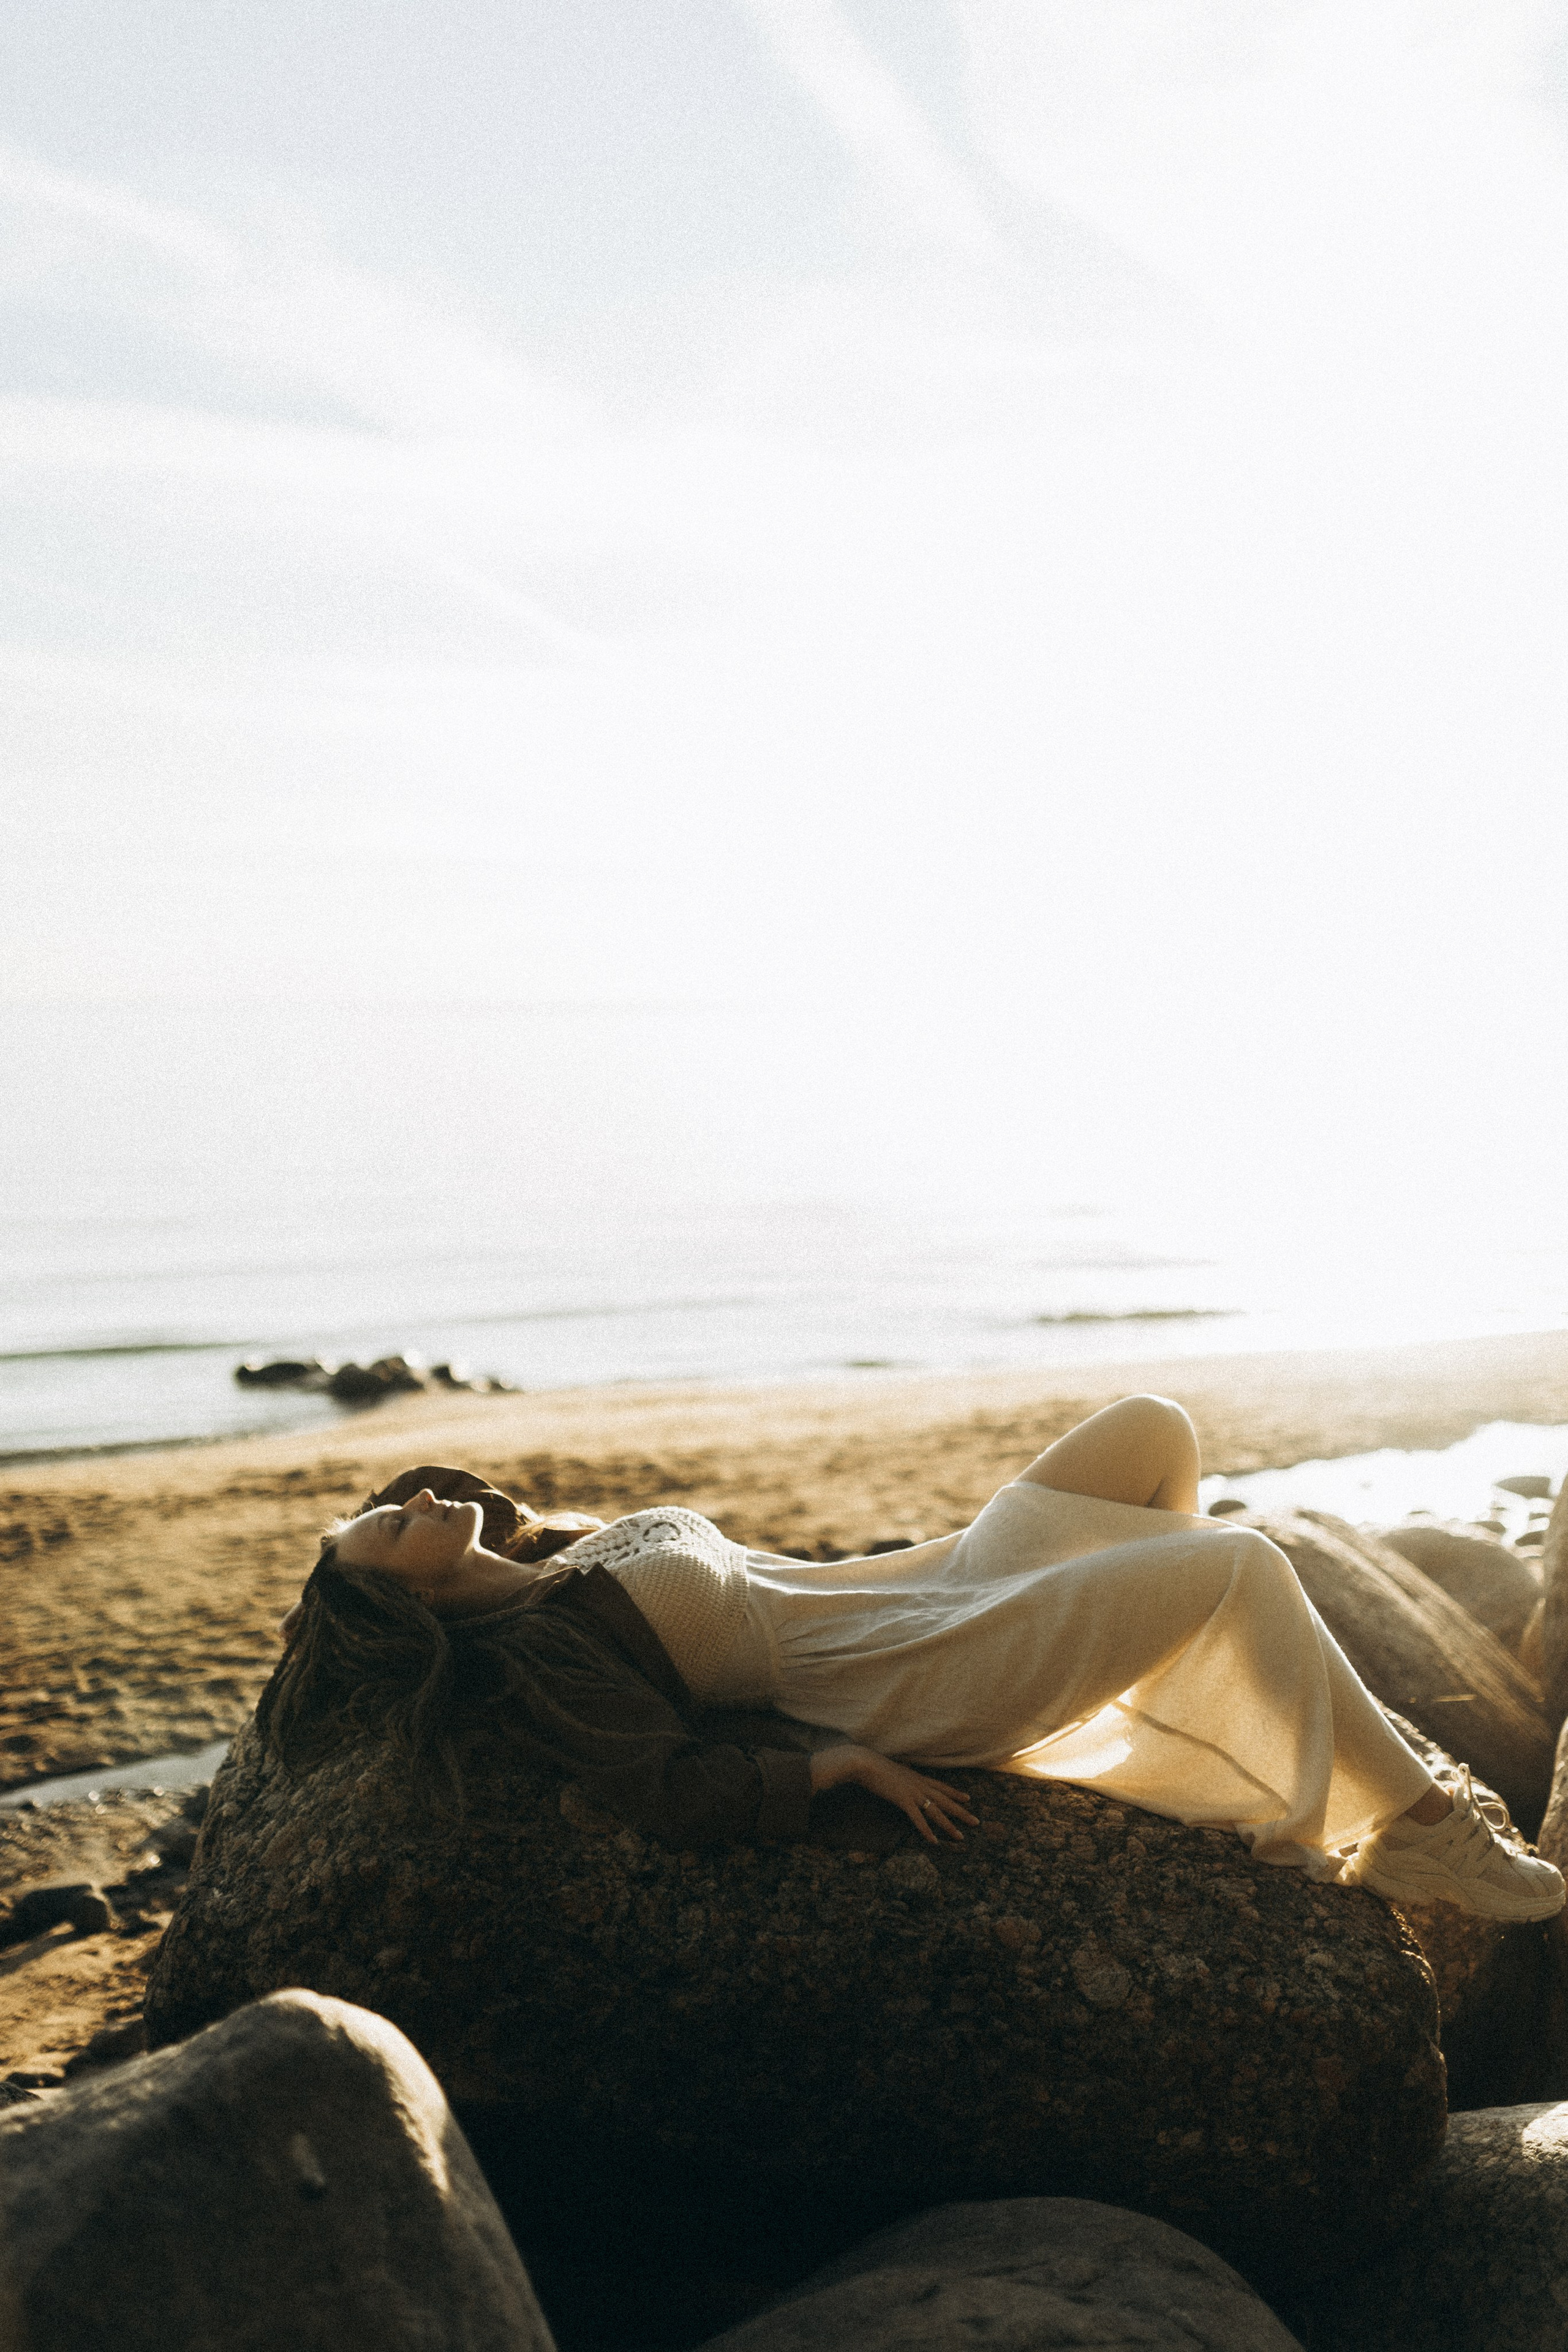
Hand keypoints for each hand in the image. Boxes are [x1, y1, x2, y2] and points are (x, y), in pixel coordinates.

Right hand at [809, 1743, 977, 1843]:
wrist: (864, 1762)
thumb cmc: (874, 1765)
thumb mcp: (892, 1769)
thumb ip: (900, 1774)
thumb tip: (901, 1774)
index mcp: (917, 1777)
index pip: (941, 1786)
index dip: (955, 1793)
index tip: (968, 1798)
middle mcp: (919, 1785)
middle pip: (946, 1801)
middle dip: (962, 1812)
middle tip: (976, 1822)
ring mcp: (913, 1793)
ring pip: (937, 1812)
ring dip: (949, 1826)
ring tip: (961, 1837)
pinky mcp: (904, 1800)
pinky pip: (918, 1819)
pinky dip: (927, 1831)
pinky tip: (934, 1841)